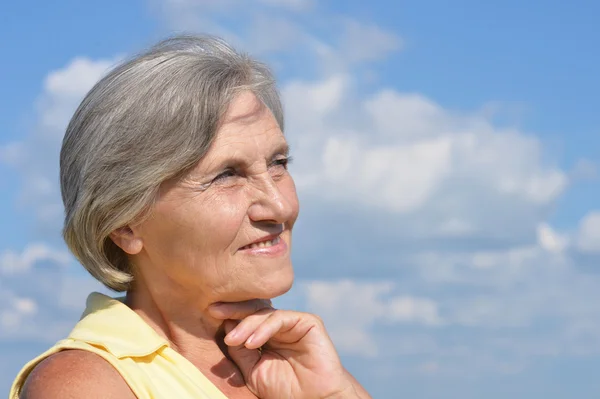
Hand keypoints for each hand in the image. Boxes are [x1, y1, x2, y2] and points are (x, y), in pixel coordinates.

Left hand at [209, 300, 366, 398]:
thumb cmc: (285, 390)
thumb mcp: (252, 371)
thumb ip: (240, 351)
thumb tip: (226, 328)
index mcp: (266, 335)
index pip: (246, 318)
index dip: (229, 314)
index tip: (208, 312)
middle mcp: (280, 326)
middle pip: (254, 310)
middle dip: (233, 310)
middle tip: (214, 311)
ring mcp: (294, 323)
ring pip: (266, 314)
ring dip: (246, 325)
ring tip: (232, 340)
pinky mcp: (308, 323)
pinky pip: (281, 319)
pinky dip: (264, 328)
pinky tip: (250, 342)